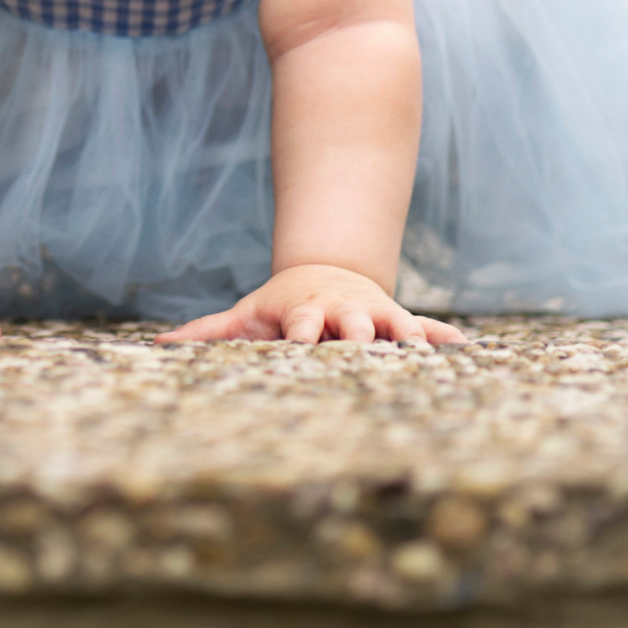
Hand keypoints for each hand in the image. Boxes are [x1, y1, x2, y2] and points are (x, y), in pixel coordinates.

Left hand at [157, 263, 465, 345]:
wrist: (326, 274)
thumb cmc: (280, 307)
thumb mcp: (245, 315)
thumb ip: (207, 332)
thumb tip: (158, 347)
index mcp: (305, 315)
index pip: (302, 326)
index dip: (301, 335)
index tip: (301, 344)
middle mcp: (343, 314)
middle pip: (353, 325)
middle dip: (359, 336)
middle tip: (366, 349)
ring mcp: (376, 317)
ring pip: (395, 326)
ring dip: (408, 339)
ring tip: (422, 353)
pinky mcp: (401, 321)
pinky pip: (429, 328)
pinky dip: (445, 337)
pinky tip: (468, 349)